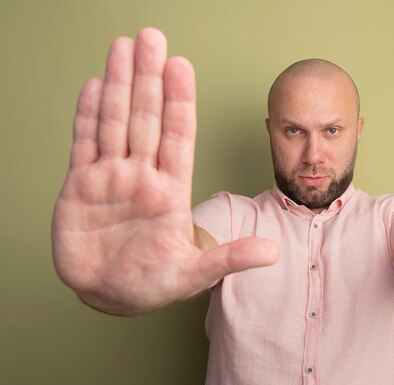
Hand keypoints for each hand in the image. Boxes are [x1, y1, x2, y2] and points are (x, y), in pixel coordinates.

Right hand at [52, 28, 277, 314]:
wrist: (108, 296)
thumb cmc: (151, 285)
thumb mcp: (192, 275)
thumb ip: (228, 259)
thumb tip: (272, 253)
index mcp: (170, 191)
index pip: (177, 137)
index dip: (178, 102)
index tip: (181, 68)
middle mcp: (142, 176)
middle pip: (146, 118)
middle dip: (148, 79)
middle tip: (151, 38)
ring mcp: (111, 177)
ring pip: (115, 121)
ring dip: (118, 85)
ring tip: (123, 48)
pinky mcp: (80, 186)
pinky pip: (84, 143)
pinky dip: (87, 115)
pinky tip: (95, 86)